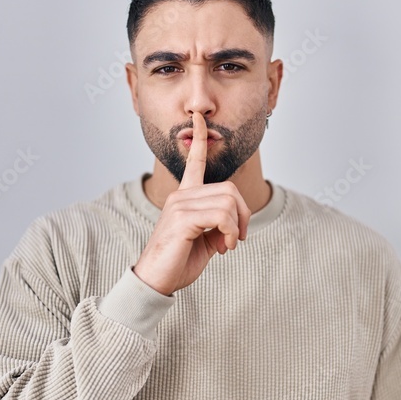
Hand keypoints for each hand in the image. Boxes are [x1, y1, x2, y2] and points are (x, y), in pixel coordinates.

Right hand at [133, 112, 251, 295]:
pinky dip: (230, 233)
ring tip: (227, 246)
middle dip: (243, 215)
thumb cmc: (178, 262)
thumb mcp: (205, 240)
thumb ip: (219, 224)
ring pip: (228, 203)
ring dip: (236, 228)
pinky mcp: (182, 218)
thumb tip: (235, 221)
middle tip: (237, 238)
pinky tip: (223, 248)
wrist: (156, 282)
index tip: (198, 118)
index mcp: (184, 197)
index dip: (199, 139)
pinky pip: (222, 216)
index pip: (194, 161)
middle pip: (229, 190)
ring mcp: (180, 205)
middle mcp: (180, 196)